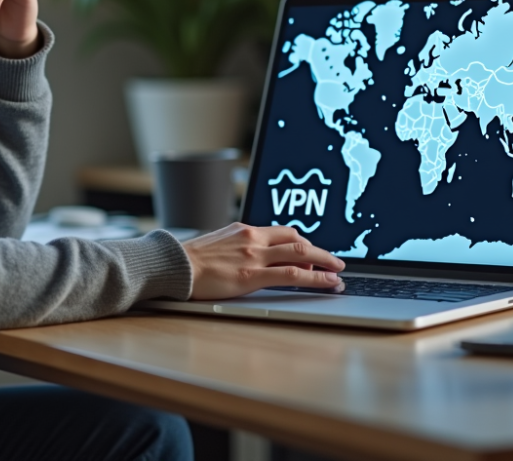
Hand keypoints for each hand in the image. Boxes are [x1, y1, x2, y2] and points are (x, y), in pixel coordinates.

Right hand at [182, 223, 345, 300]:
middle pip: (296, 239)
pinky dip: (316, 278)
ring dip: (325, 262)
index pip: (282, 232)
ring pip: (300, 254)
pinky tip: (328, 282)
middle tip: (335, 260)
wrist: (174, 266)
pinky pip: (293, 275)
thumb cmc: (191, 261)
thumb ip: (238, 247)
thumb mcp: (218, 245)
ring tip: (338, 271)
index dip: (302, 243)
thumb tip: (251, 257)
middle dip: (320, 250)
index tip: (312, 253)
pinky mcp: (253, 276)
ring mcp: (254, 256)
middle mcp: (252, 238)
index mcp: (244, 230)